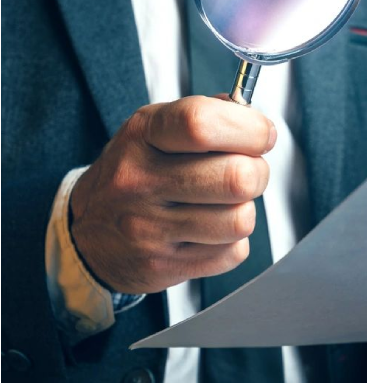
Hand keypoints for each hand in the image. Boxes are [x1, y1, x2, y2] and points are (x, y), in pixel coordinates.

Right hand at [70, 95, 275, 293]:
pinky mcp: (162, 266)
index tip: (262, 134)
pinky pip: (232, 253)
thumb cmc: (134, 173)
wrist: (88, 233)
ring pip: (240, 220)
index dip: (249, 128)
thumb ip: (207, 115)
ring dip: (244, 210)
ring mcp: (149, 229)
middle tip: (247, 171)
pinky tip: (208, 231)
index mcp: (142, 136)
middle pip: (237, 177)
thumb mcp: (155, 129)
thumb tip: (256, 122)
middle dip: (258, 172)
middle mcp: (141, 181)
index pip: (201, 123)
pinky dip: (231, 243)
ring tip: (224, 204)